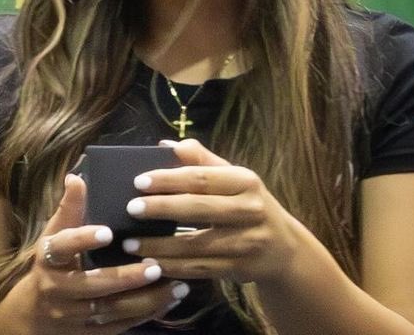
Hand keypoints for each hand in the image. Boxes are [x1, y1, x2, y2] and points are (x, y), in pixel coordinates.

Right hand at [13, 173, 186, 332]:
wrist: (34, 312)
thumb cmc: (51, 264)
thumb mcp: (53, 236)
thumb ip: (68, 210)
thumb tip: (77, 177)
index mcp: (48, 259)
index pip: (62, 248)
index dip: (82, 240)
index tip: (107, 232)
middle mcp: (59, 288)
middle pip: (93, 285)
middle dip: (125, 277)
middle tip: (156, 266)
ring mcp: (74, 314)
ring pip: (112, 309)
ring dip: (146, 299)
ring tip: (176, 285)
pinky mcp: (90, 332)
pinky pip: (121, 325)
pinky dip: (147, 313)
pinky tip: (169, 300)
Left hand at [122, 138, 304, 284]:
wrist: (284, 250)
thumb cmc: (246, 204)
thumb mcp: (232, 179)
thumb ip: (200, 161)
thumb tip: (166, 145)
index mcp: (245, 181)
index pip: (201, 177)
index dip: (168, 179)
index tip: (138, 181)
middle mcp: (251, 210)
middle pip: (198, 209)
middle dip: (161, 208)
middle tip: (130, 209)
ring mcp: (248, 243)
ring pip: (196, 245)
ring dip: (159, 246)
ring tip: (129, 243)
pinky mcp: (242, 269)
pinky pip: (200, 269)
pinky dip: (172, 267)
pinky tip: (149, 264)